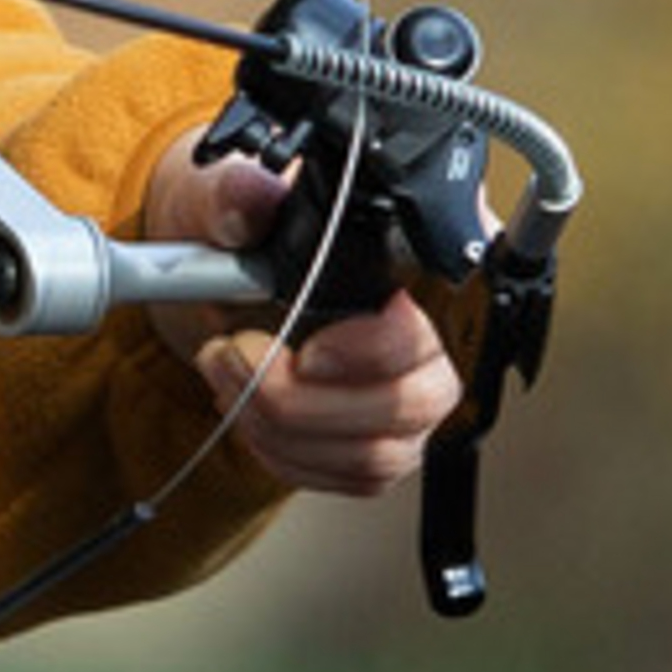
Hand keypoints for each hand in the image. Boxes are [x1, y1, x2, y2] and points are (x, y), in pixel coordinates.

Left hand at [167, 132, 469, 502]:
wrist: (216, 279)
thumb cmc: (242, 233)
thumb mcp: (227, 195)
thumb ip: (236, 194)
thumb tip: (250, 198)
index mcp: (424, 255)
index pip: (455, 312)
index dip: (383, 344)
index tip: (313, 349)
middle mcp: (439, 329)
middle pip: (420, 399)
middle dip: (312, 400)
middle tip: (242, 360)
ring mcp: (414, 391)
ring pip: (383, 453)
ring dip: (288, 432)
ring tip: (229, 379)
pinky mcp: (383, 439)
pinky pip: (351, 477)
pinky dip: (288, 457)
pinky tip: (250, 416)